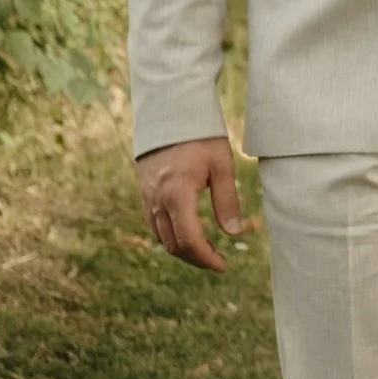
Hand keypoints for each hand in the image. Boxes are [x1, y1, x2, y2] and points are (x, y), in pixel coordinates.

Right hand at [136, 135, 243, 272]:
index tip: (222, 266)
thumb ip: (228, 200)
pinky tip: (186, 234)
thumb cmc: (201, 136)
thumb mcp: (222, 165)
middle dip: (195, 258)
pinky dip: (169, 236)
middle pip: (173, 245)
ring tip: (205, 251)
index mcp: (177, 194)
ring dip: (182, 250)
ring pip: (160, 237)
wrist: (170, 112)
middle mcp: (157, 200)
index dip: (206, 258)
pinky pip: (153, 224)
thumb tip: (233, 233)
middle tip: (217, 262)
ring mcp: (147, 197)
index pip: (189, 240)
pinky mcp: (144, 192)